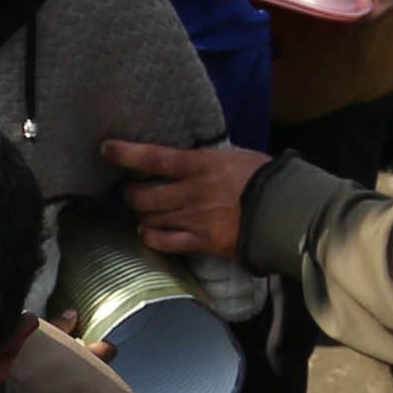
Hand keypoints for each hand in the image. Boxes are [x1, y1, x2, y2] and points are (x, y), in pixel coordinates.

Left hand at [111, 136, 266, 259]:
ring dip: (142, 216)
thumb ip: (205, 162)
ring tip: (146, 214)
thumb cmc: (264, 178)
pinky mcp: (202, 243)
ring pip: (148, 219)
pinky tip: (152, 233)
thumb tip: (185, 161)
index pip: (153, 157)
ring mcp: (194, 219)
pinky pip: (164, 242)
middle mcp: (191, 192)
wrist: (286, 210)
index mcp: (199, 165)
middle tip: (134, 193)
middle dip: (132, 194)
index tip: (105, 149)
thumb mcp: (233, 157)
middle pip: (141, 195)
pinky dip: (152, 237)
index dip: (126, 154)